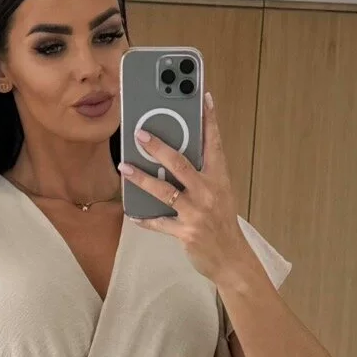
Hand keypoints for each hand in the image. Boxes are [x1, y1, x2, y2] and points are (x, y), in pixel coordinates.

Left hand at [119, 92, 251, 284]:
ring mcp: (197, 213)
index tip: (203, 97)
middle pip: (180, 163)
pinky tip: (132, 212)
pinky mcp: (185, 232)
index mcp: (219, 179)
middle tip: (139, 133)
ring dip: (141, 178)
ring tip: (124, 166)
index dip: (209, 119)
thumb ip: (202, 175)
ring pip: (164, 190)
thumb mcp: (220, 194)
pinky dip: (144, 218)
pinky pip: (158, 222)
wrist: (232, 260)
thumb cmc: (222, 223)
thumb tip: (175, 157)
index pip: (214, 144)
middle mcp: (208, 192)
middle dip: (158, 147)